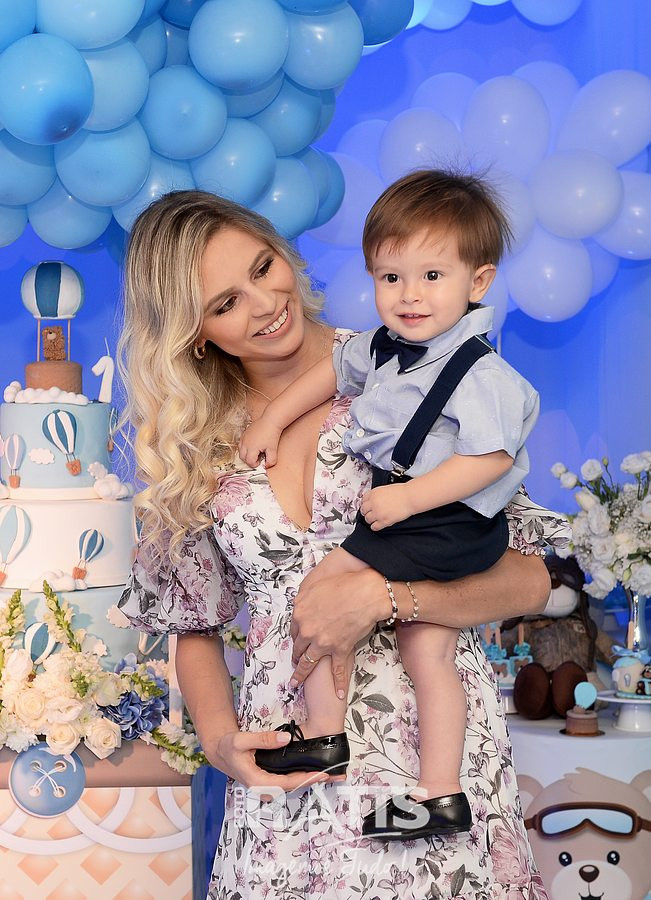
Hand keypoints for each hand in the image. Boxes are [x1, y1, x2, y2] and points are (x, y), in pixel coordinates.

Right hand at [203, 728, 335, 793]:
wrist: (221, 752)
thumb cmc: (229, 747)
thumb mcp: (242, 740)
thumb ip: (264, 739)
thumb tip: (286, 738)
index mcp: (258, 782)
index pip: (287, 783)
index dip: (307, 778)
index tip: (323, 774)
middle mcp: (264, 789)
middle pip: (295, 786)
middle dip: (316, 781)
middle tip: (337, 776)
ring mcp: (268, 786)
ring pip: (294, 785)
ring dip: (312, 780)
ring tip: (332, 775)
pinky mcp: (271, 781)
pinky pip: (290, 781)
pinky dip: (304, 777)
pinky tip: (315, 772)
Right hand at [239, 418, 281, 467]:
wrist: (270, 421)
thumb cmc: (271, 434)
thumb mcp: (273, 450)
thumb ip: (271, 461)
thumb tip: (267, 466)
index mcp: (251, 449)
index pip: (249, 462)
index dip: (255, 464)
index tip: (260, 462)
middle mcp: (245, 443)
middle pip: (242, 457)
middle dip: (249, 460)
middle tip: (257, 459)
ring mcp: (243, 438)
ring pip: (240, 450)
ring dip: (246, 454)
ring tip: (254, 452)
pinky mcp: (244, 433)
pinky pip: (241, 443)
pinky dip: (244, 447)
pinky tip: (253, 445)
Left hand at [290, 567, 385, 695]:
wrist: (365, 593)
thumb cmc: (344, 584)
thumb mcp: (315, 585)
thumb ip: (305, 596)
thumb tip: (301, 603)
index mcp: (300, 613)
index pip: (293, 629)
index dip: (295, 636)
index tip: (295, 640)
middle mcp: (308, 630)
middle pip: (297, 647)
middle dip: (295, 656)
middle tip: (293, 662)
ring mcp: (323, 642)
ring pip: (308, 663)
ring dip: (301, 675)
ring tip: (296, 683)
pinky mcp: (339, 650)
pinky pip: (337, 671)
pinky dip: (338, 683)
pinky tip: (337, 694)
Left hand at [359, 483, 413, 529]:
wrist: (410, 497)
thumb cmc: (402, 492)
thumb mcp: (385, 489)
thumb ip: (377, 495)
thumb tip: (373, 500)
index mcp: (374, 493)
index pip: (363, 500)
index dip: (366, 504)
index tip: (367, 506)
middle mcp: (374, 503)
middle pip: (363, 510)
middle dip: (367, 512)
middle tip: (370, 513)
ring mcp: (378, 513)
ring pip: (367, 519)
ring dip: (371, 520)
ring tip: (375, 519)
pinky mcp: (384, 521)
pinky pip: (374, 527)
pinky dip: (375, 526)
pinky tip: (378, 525)